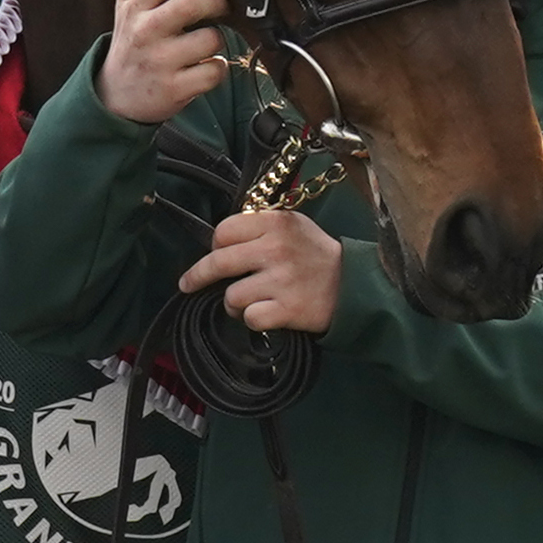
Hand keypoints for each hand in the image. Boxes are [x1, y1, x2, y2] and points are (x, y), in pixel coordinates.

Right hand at [94, 0, 232, 126]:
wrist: (116, 98)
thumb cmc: (130, 45)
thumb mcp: (124, 9)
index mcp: (136, 9)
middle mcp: (146, 33)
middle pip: (193, 4)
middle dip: (217, 1)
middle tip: (221, 5)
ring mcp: (161, 62)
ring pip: (211, 39)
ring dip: (218, 40)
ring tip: (207, 42)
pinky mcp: (175, 89)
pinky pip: (214, 71)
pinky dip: (218, 69)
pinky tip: (206, 67)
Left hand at [186, 201, 342, 336]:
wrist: (355, 286)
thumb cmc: (317, 255)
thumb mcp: (294, 225)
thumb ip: (260, 226)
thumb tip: (220, 238)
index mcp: (276, 223)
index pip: (224, 231)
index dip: (216, 244)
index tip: (217, 253)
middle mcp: (276, 249)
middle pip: (218, 262)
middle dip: (197, 276)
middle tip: (188, 283)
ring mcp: (281, 281)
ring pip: (231, 296)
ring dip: (234, 304)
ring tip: (250, 301)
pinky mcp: (287, 310)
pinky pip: (249, 318)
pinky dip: (252, 319)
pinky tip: (265, 313)